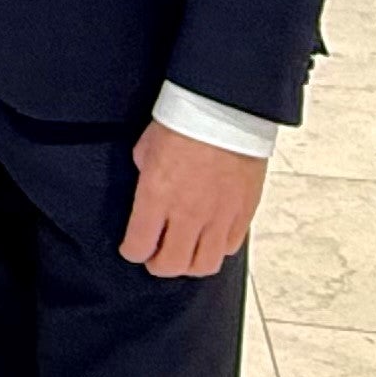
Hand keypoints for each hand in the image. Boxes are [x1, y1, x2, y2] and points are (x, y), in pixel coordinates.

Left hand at [119, 120, 267, 278]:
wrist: (225, 111)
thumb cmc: (182, 123)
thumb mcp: (145, 150)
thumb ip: (145, 179)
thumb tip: (148, 193)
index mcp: (155, 198)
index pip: (139, 247)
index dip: (132, 252)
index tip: (133, 248)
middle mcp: (186, 214)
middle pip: (171, 265)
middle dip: (158, 265)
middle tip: (156, 256)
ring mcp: (217, 217)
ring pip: (203, 265)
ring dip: (189, 264)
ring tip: (184, 253)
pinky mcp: (243, 213)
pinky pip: (229, 247)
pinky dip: (217, 248)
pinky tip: (210, 238)